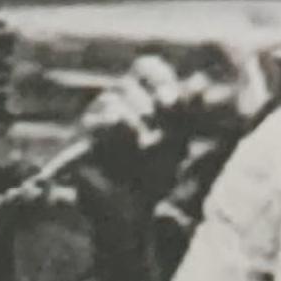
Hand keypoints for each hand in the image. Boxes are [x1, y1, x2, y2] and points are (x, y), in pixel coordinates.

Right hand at [76, 54, 193, 205]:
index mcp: (139, 99)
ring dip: (135, 122)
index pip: (145, 68)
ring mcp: (94, 121)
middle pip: (128, 84)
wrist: (131, 212)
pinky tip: (128, 140)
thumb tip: (200, 80)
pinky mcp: (79, 141)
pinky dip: (115, 128)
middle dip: (149, 109)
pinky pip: (97, 121)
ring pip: (111, 100)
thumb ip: (186, 113)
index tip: (172, 101)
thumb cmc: (154, 176)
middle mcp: (114, 104)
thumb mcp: (177, 142)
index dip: (159, 78)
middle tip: (159, 135)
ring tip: (142, 146)